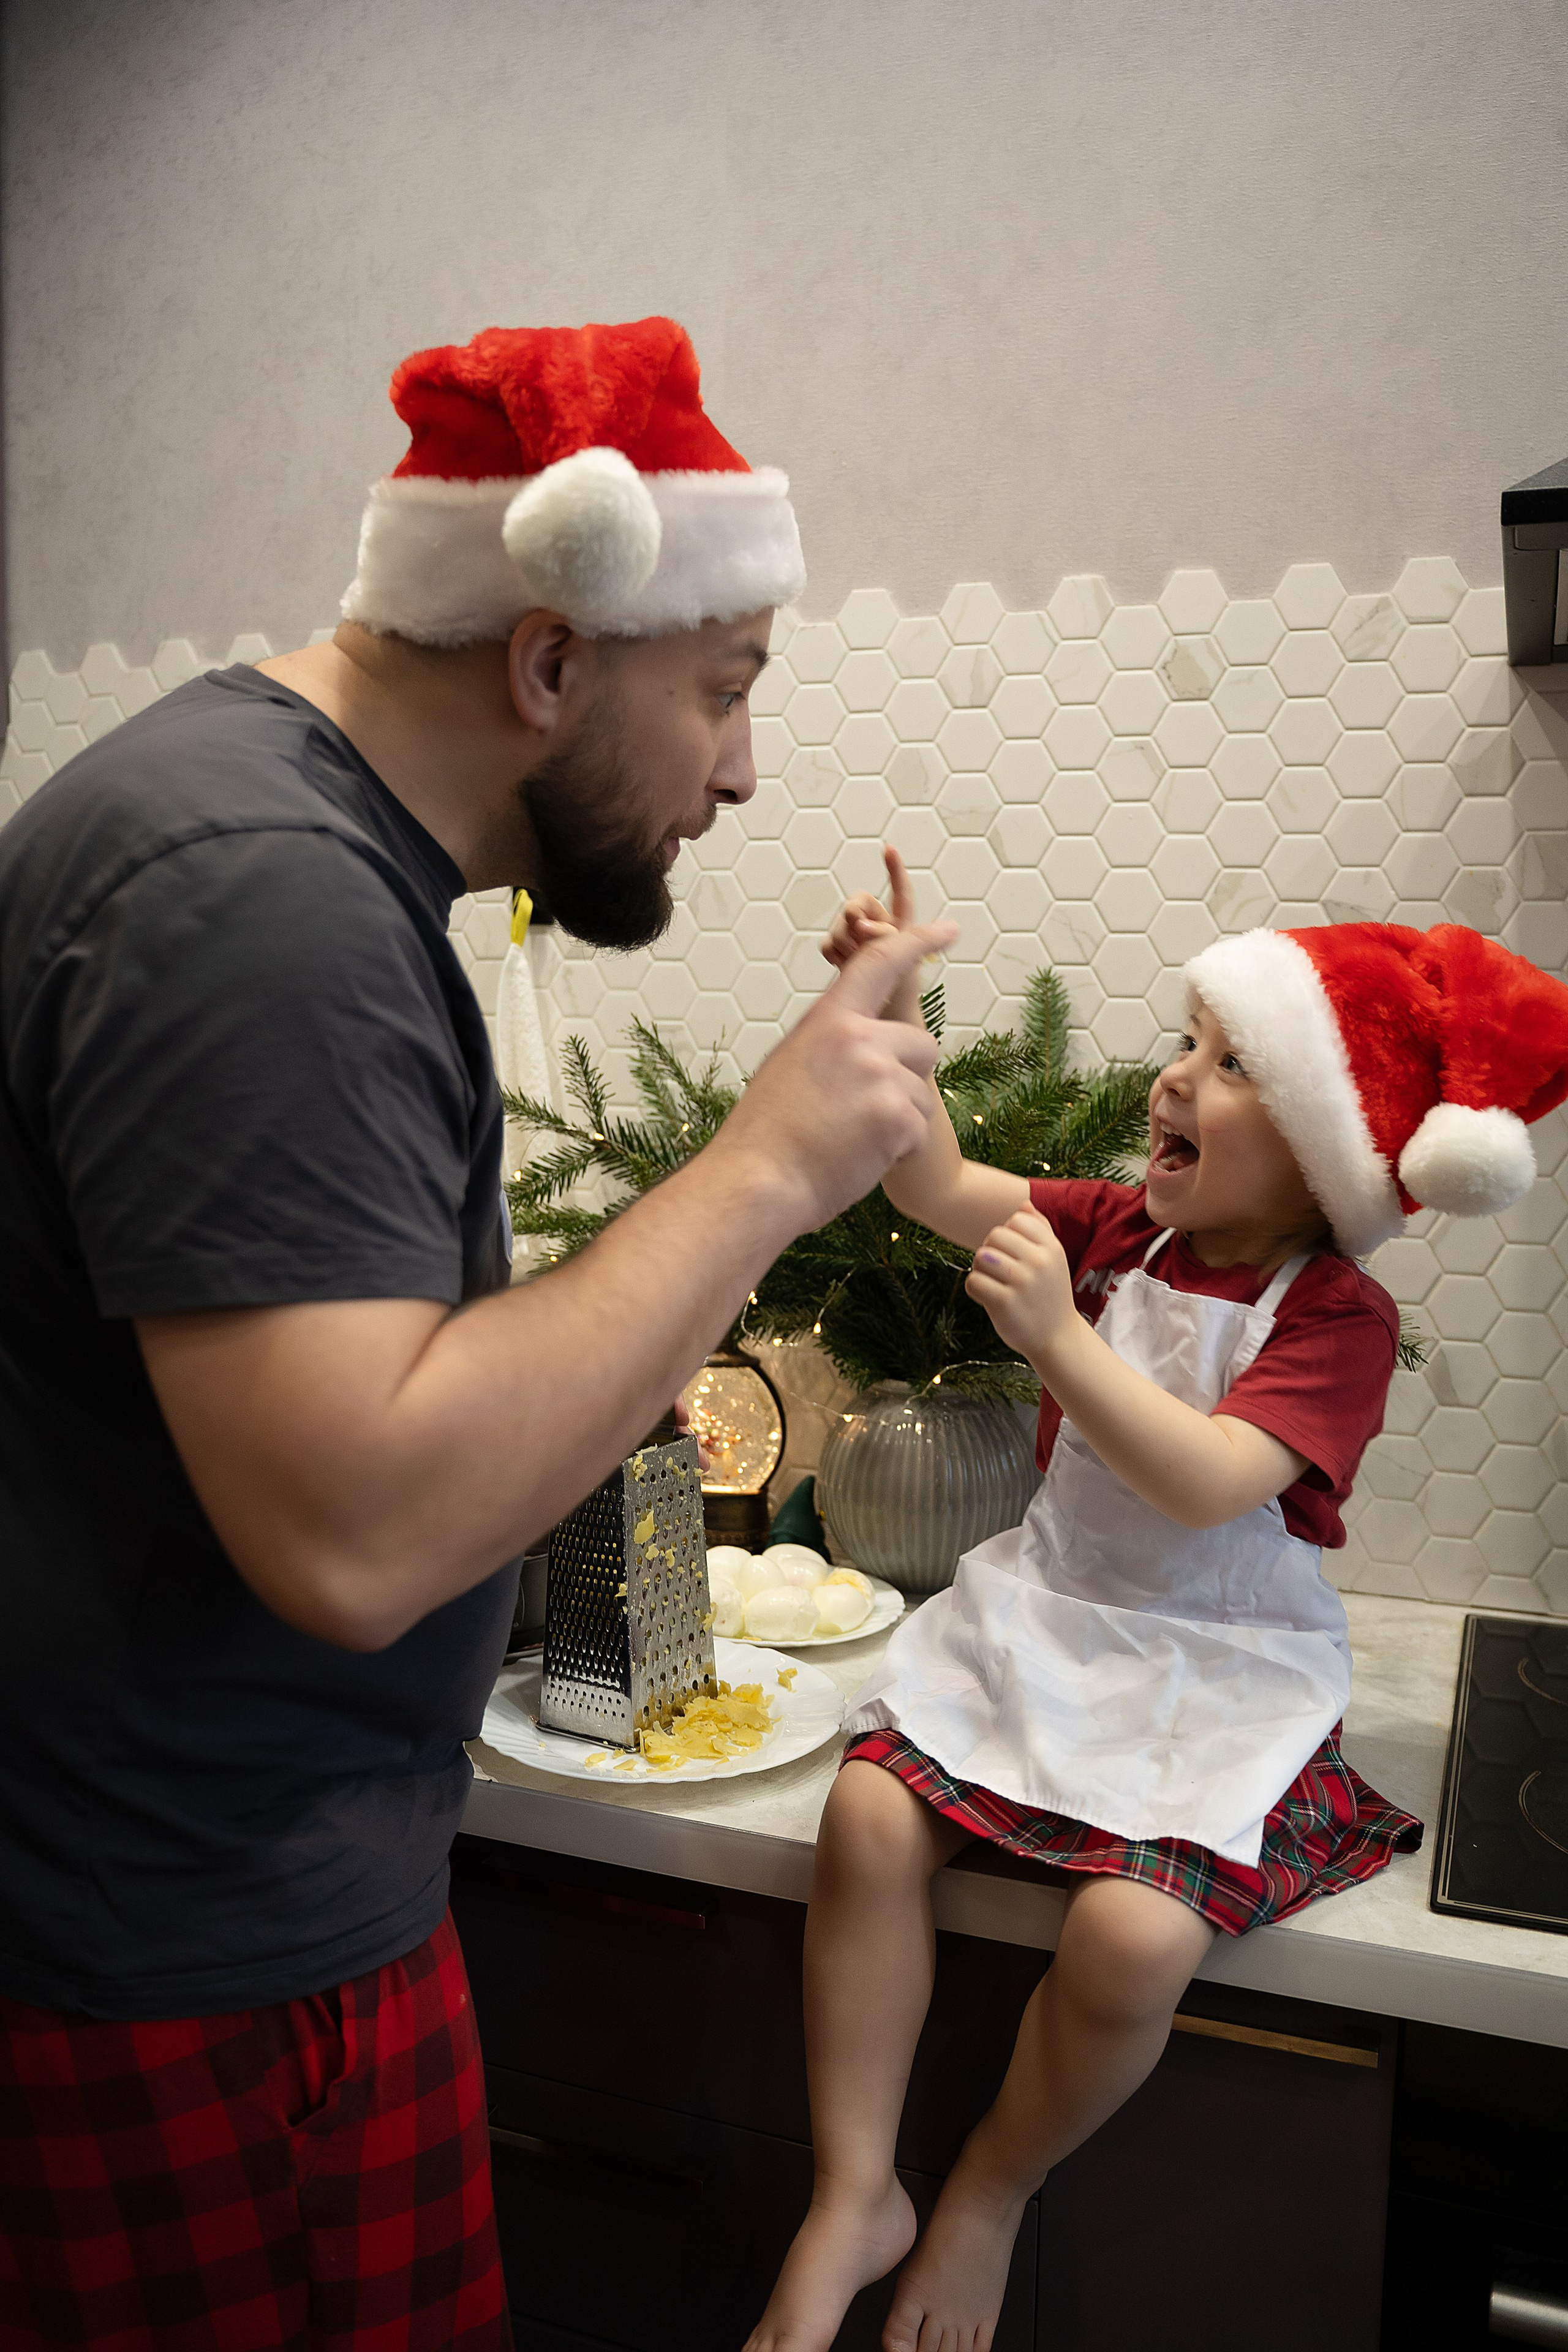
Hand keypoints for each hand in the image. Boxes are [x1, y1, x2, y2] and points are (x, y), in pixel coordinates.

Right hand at [718, 916, 957, 1231]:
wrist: (759, 1181)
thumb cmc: (768, 1132)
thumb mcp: (792, 1062)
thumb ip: (832, 1040)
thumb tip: (859, 1034)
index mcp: (829, 1020)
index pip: (880, 964)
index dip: (918, 942)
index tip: (948, 930)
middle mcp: (859, 1039)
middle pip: (921, 1045)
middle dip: (907, 1076)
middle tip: (865, 1110)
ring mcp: (881, 1076)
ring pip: (922, 1092)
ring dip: (899, 1118)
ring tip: (851, 1137)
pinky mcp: (898, 1117)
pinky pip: (918, 1129)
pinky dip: (897, 1149)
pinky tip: (859, 1156)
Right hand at [821, 845, 926, 1026]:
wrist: (878, 1032)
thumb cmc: (899, 1004)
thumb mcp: (901, 967)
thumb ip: (884, 938)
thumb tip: (863, 923)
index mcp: (901, 929)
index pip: (900, 895)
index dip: (895, 871)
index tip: (889, 849)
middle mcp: (879, 931)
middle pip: (859, 906)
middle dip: (856, 917)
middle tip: (862, 936)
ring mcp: (859, 944)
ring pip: (841, 925)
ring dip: (846, 941)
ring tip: (855, 964)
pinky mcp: (843, 957)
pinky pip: (829, 944)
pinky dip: (835, 953)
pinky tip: (843, 968)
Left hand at [964, 1205, 1079, 1367]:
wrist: (1057, 1337)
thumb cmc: (1049, 1294)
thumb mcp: (1054, 1260)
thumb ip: (1041, 1230)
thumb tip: (1023, 1204)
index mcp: (1052, 1248)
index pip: (1016, 1220)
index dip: (1007, 1234)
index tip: (1011, 1253)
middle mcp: (1039, 1262)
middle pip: (994, 1235)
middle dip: (990, 1250)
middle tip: (995, 1270)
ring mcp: (1022, 1282)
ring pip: (981, 1256)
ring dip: (980, 1268)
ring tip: (991, 1281)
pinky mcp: (1004, 1303)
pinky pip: (973, 1281)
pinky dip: (975, 1288)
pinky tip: (986, 1297)